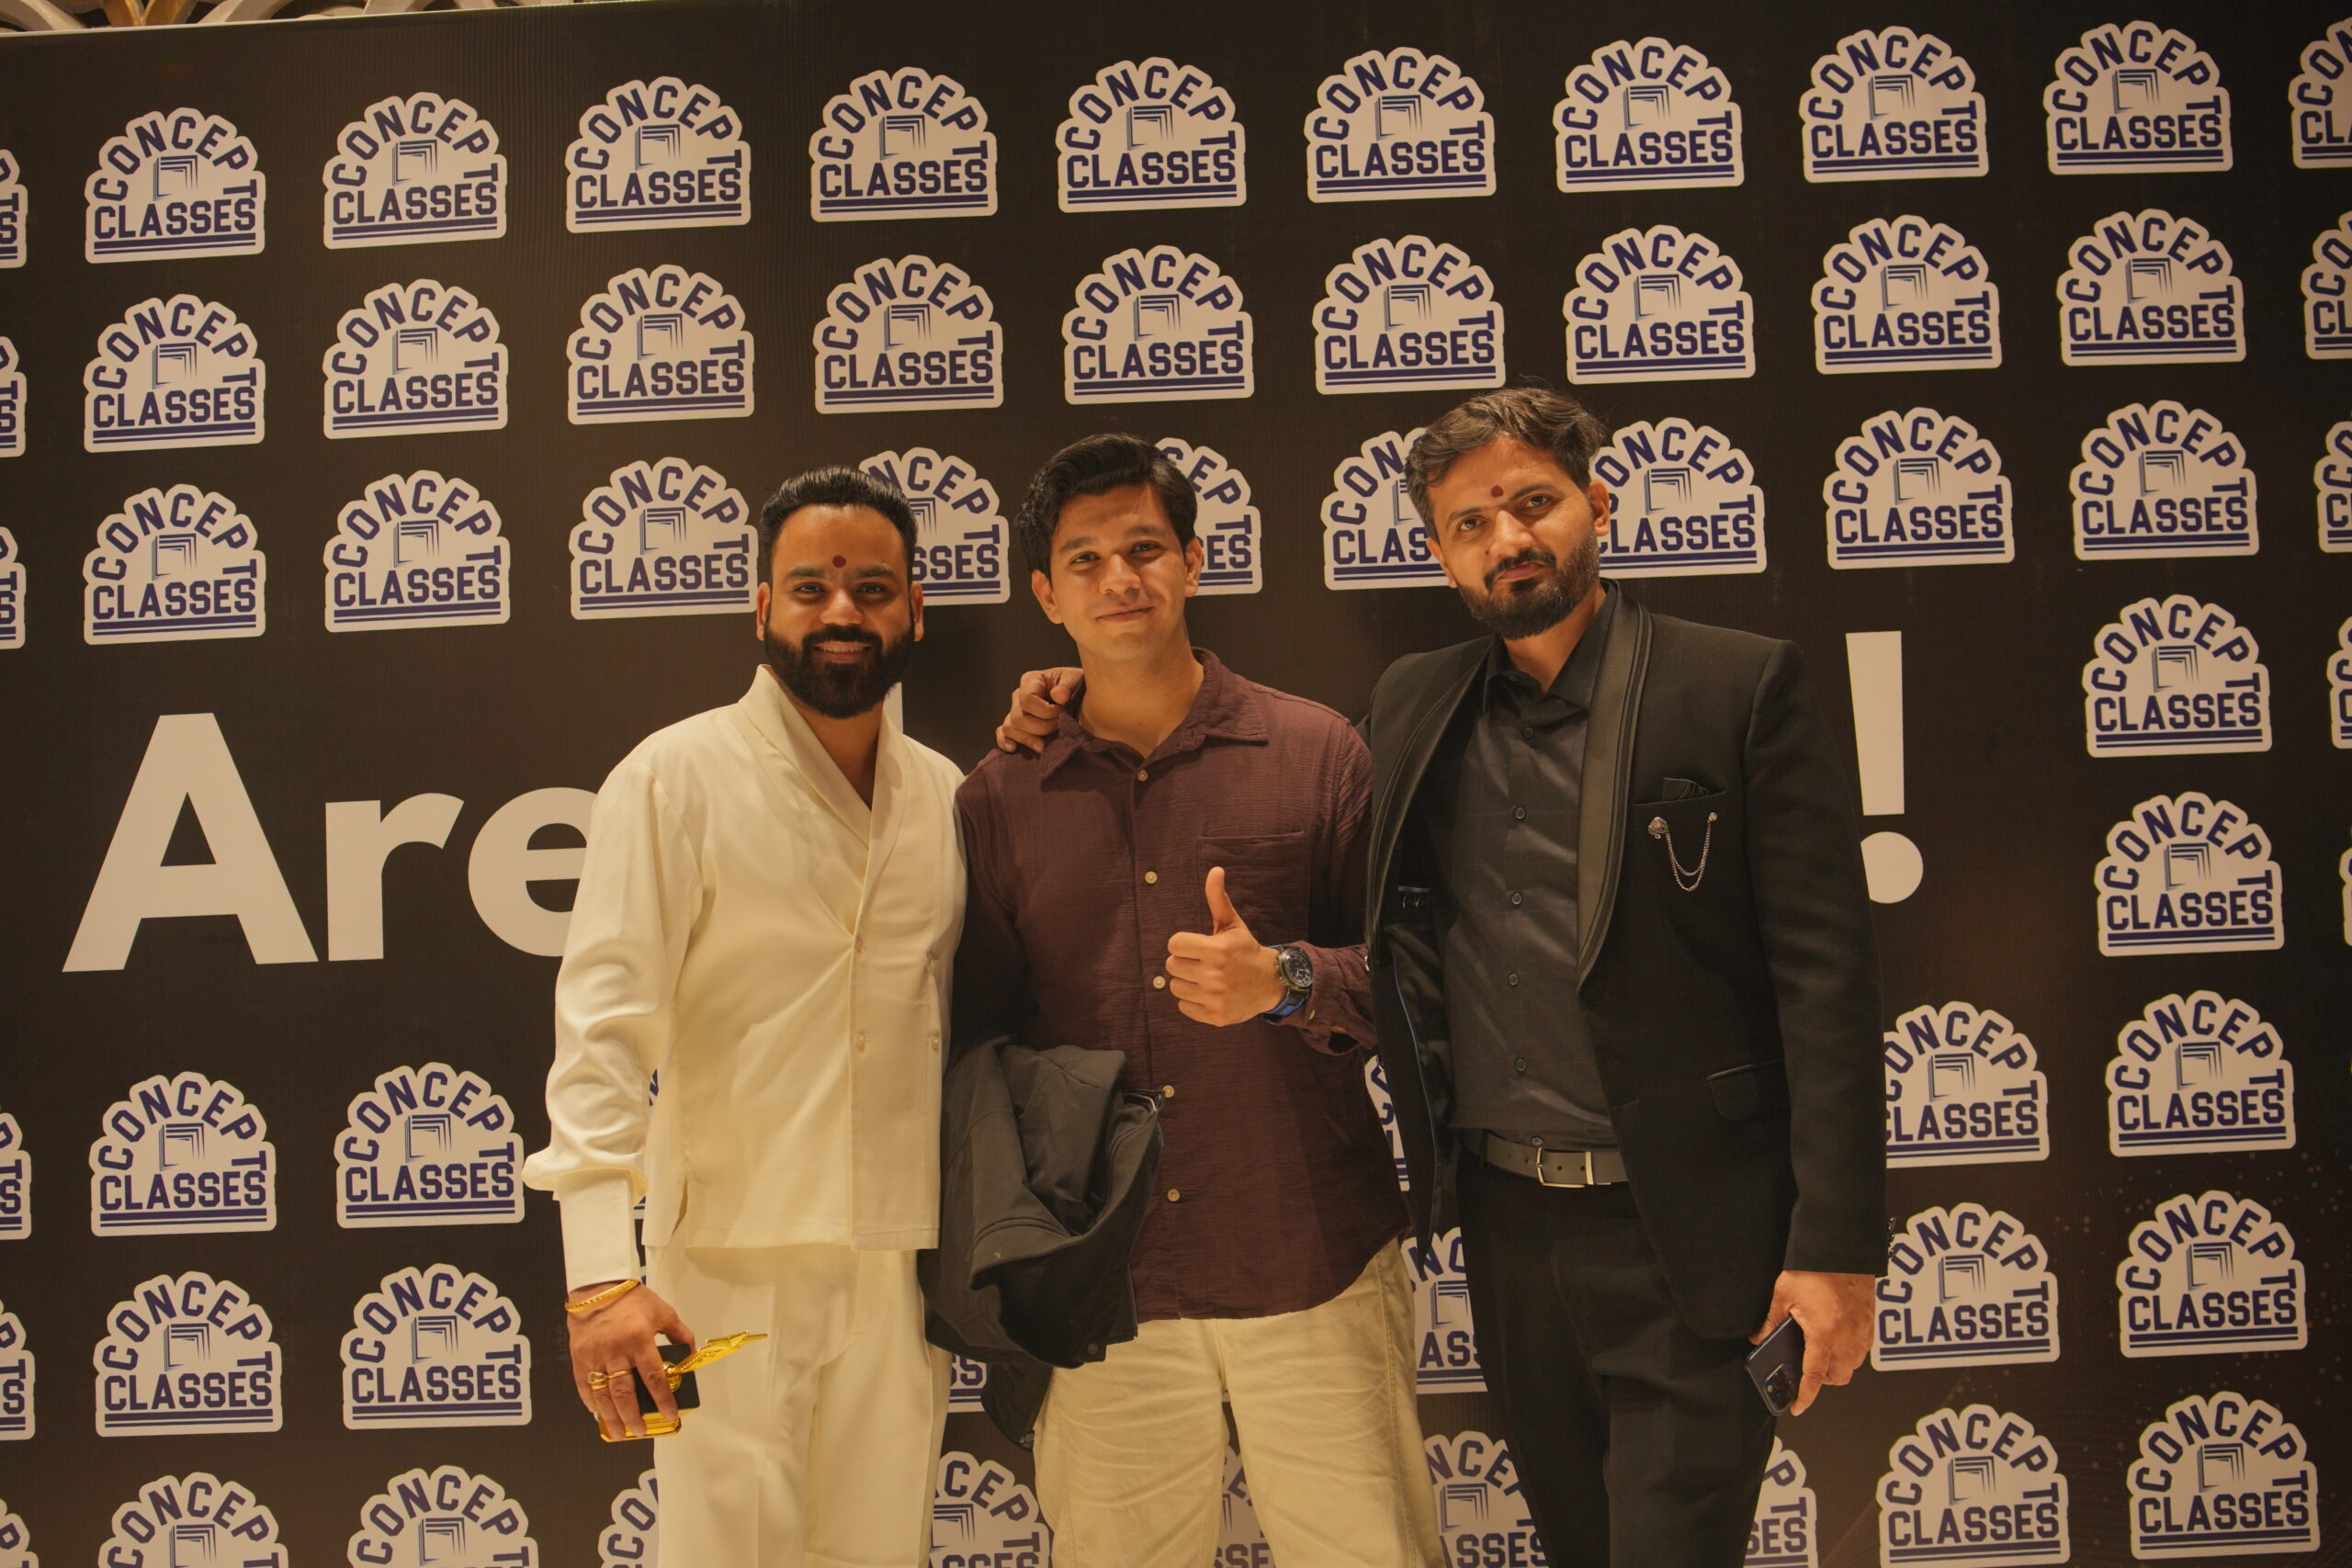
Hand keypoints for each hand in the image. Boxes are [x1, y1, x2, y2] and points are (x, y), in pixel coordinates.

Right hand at [567, 1282, 695, 1439]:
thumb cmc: (631, 1298)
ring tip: (620, 1433)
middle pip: (624, 1392)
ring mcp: (595, 1356)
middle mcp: (615, 1351)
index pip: (653, 1376)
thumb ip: (679, 1333)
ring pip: (602, 1394)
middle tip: (641, 1431)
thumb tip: (690, 1355)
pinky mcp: (579, 1357)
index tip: (670, 1414)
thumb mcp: (662, 1311)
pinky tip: (598, 1413)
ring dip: (611, 1417)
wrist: (597, 1287)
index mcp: (639, 1339)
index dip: (663, 1399)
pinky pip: (584, 1385)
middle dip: (633, 1416)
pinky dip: (591, 1401)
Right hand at [994, 668, 1081, 753]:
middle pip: (1018, 717)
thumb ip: (1068, 685)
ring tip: (1044, 745)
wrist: (1079, 698)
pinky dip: (1005, 741)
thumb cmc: (1076, 686)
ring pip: (1010, 728)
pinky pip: (1002, 733)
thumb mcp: (1076, 680)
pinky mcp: (1015, 725)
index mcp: (1031, 680)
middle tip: (1058, 727)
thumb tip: (1058, 695)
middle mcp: (1018, 695)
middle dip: (1040, 727)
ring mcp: (1015, 710)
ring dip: (1027, 739)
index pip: (1027, 699)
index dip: (1045, 711)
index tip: (1062, 713)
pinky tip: (1014, 748)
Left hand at [1165, 867, 1287, 1024]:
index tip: (1197, 946)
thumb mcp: (1232, 924)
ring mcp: (1215, 997)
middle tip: (1202, 962)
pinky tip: (1208, 994)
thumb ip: (1218, 898)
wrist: (1271, 982)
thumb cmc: (1245, 949)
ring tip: (1205, 978)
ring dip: (1187, 982)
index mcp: (1217, 949)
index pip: (1174, 945)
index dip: (1183, 944)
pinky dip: (1192, 1001)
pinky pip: (1184, 1007)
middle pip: (1171, 966)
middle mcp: (1215, 974)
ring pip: (1175, 987)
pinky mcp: (1215, 1016)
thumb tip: (1215, 870)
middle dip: (1184, 962)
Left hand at [1750, 1269, 1872, 1414]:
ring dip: (1837, 1367)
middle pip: (1837, 1377)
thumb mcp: (1783, 1294)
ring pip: (1853, 1366)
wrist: (1842, 1248)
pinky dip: (1851, 1353)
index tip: (1797, 1407)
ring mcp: (1862, 1331)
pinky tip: (1837, 1340)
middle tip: (1805, 1369)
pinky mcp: (1871, 1322)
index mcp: (1824, 1334)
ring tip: (1820, 1354)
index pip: (1814, 1376)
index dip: (1805, 1395)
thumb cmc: (1813, 1269)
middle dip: (1822, 1380)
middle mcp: (1847, 1338)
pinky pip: (1863, 1350)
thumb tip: (1759, 1338)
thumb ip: (1771, 1320)